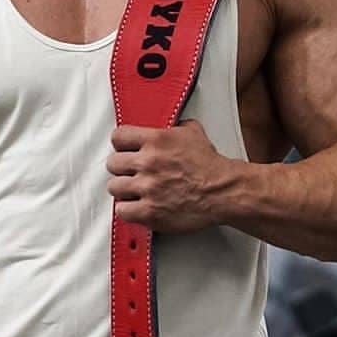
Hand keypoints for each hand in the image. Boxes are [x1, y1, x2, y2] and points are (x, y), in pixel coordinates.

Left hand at [106, 119, 231, 232]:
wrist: (224, 192)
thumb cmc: (210, 167)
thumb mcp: (193, 133)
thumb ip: (175, 128)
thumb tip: (170, 125)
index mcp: (156, 140)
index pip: (118, 137)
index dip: (121, 145)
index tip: (124, 150)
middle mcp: (148, 162)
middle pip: (113, 164)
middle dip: (122, 168)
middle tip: (132, 173)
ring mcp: (147, 188)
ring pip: (114, 187)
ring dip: (124, 190)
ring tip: (135, 191)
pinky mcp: (149, 211)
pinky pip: (122, 210)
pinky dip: (128, 210)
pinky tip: (137, 206)